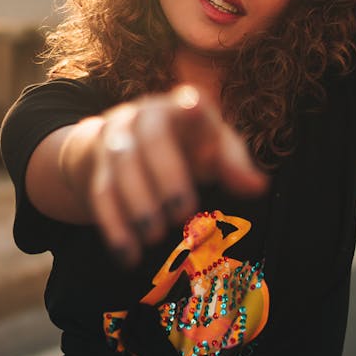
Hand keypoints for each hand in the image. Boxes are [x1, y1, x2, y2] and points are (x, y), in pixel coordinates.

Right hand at [79, 85, 267, 265]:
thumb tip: (258, 186)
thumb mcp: (213, 148)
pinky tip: (128, 255)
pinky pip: (101, 193)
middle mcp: (146, 114)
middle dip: (167, 174)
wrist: (128, 143)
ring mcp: (117, 136)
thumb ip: (234, 165)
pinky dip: (114, 226)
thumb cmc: (187, 145)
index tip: (195, 107)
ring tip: (155, 237)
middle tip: (182, 213)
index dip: (191, 105)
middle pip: (152, 136)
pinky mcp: (97, 164)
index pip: (189, 100)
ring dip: (138, 203)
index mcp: (182, 107)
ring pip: (121, 164)